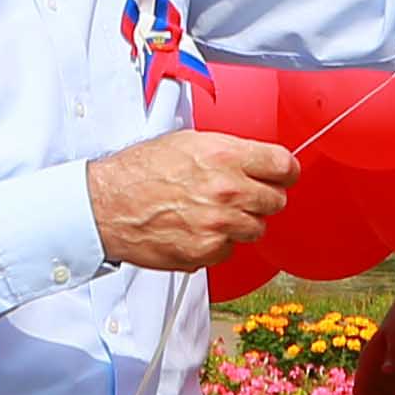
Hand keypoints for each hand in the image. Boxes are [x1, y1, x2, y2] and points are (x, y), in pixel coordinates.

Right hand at [84, 129, 298, 273]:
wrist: (108, 205)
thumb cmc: (141, 171)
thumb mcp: (189, 142)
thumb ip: (230, 151)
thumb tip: (256, 160)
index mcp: (227, 156)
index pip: (284, 165)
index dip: (286, 171)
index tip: (283, 175)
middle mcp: (229, 190)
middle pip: (276, 200)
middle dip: (263, 197)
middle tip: (242, 195)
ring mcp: (219, 224)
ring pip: (256, 229)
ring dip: (241, 223)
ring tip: (213, 213)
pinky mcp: (206, 252)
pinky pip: (230, 250)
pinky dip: (218, 244)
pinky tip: (197, 230)